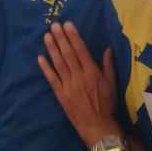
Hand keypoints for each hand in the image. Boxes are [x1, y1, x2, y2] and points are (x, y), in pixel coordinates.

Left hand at [38, 21, 118, 145]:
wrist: (97, 125)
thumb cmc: (106, 104)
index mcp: (92, 72)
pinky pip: (51, 78)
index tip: (68, 24)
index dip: (73, 36)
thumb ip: (108, 65)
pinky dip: (45, 68)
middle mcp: (78, 76)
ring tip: (46, 36)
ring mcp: (68, 85)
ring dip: (52, 49)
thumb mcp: (111, 83)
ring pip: (58, 63)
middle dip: (61, 38)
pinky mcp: (60, 94)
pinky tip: (40, 58)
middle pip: (68, 54)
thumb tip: (108, 49)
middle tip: (54, 25)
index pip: (81, 50)